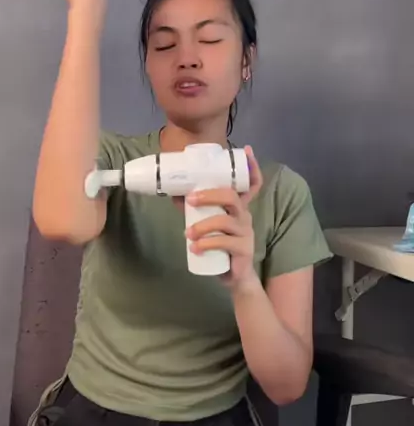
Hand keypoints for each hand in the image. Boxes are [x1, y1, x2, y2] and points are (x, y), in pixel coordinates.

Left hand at [184, 146, 263, 294]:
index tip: (248, 150)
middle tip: (190, 200)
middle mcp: (244, 216)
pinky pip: (224, 243)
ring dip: (202, 226)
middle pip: (232, 197)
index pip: (252, 184)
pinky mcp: (243, 250)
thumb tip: (174, 194)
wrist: (234, 276)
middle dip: (210, 195)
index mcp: (239, 207)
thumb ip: (196, 210)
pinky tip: (194, 248)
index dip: (252, 167)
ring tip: (187, 234)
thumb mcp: (209, 225)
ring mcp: (245, 233)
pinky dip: (206, 244)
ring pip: (225, 221)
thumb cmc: (220, 245)